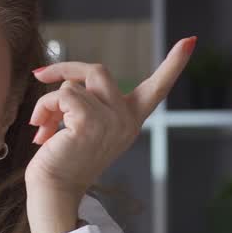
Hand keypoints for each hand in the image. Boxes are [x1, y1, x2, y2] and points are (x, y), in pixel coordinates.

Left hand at [26, 37, 196, 202]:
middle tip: (41, 75)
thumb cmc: (62, 160)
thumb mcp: (82, 126)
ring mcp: (111, 120)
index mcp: (130, 120)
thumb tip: (61, 81)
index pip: (157, 88)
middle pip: (98, 70)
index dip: (173, 64)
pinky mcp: (90, 122)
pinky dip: (46, 107)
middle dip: (66, 69)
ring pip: (73, 85)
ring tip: (43, 124)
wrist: (53, 191)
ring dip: (49, 101)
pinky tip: (43, 131)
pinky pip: (63, 95)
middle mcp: (126, 119)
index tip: (190, 41)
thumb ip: (84, 102)